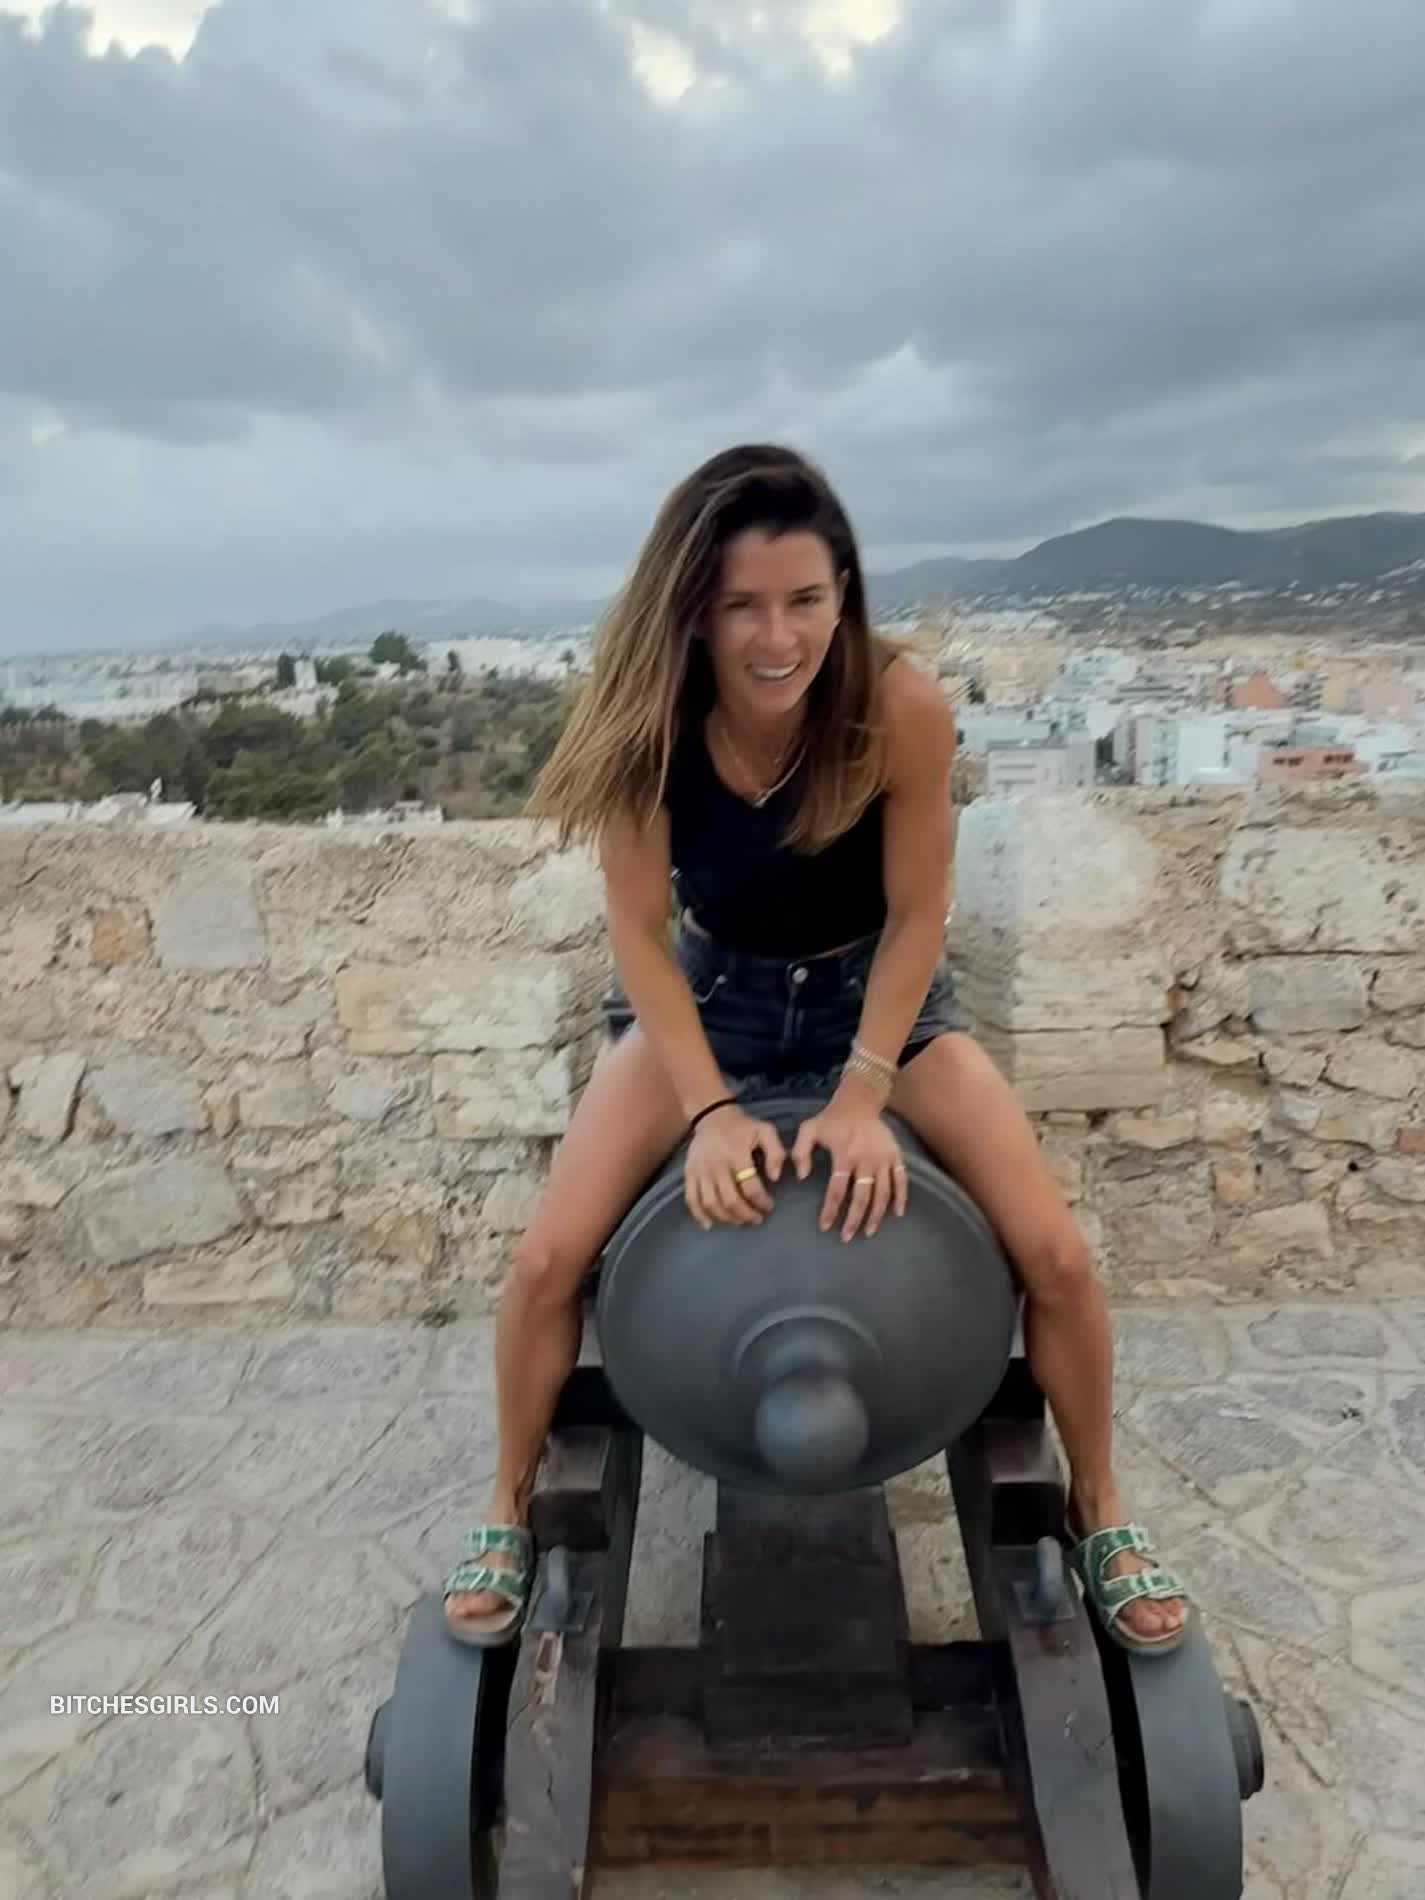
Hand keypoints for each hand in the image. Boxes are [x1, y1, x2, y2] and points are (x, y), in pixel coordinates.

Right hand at [684, 1104, 787, 1230]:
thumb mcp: (765, 1130)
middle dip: (746, 1214)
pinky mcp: (689, 1173)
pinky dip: (699, 1215)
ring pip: (711, 1204)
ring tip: (740, 1221)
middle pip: (730, 1200)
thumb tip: (775, 1177)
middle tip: (757, 1218)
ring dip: (727, 1218)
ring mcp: (700, 1170)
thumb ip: (775, 1152)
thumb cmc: (742, 1127)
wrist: (712, 1115)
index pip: (750, 1187)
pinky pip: (691, 1199)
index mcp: (736, 1154)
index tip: (769, 1206)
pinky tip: (710, 1225)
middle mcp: (716, 1164)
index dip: (762, 1201)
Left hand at [790, 1100, 906, 1240]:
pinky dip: (901, 1197)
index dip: (831, 1210)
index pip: (837, 1190)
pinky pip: (901, 1180)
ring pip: (882, 1193)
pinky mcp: (895, 1156)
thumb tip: (802, 1176)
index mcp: (844, 1156)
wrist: (860, 1101)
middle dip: (854, 1220)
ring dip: (876, 1214)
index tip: (825, 1226)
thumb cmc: (832, 1119)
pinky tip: (897, 1214)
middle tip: (847, 1237)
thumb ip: (800, 1152)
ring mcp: (883, 1159)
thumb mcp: (809, 1129)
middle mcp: (866, 1160)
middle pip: (861, 1197)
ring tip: (869, 1232)